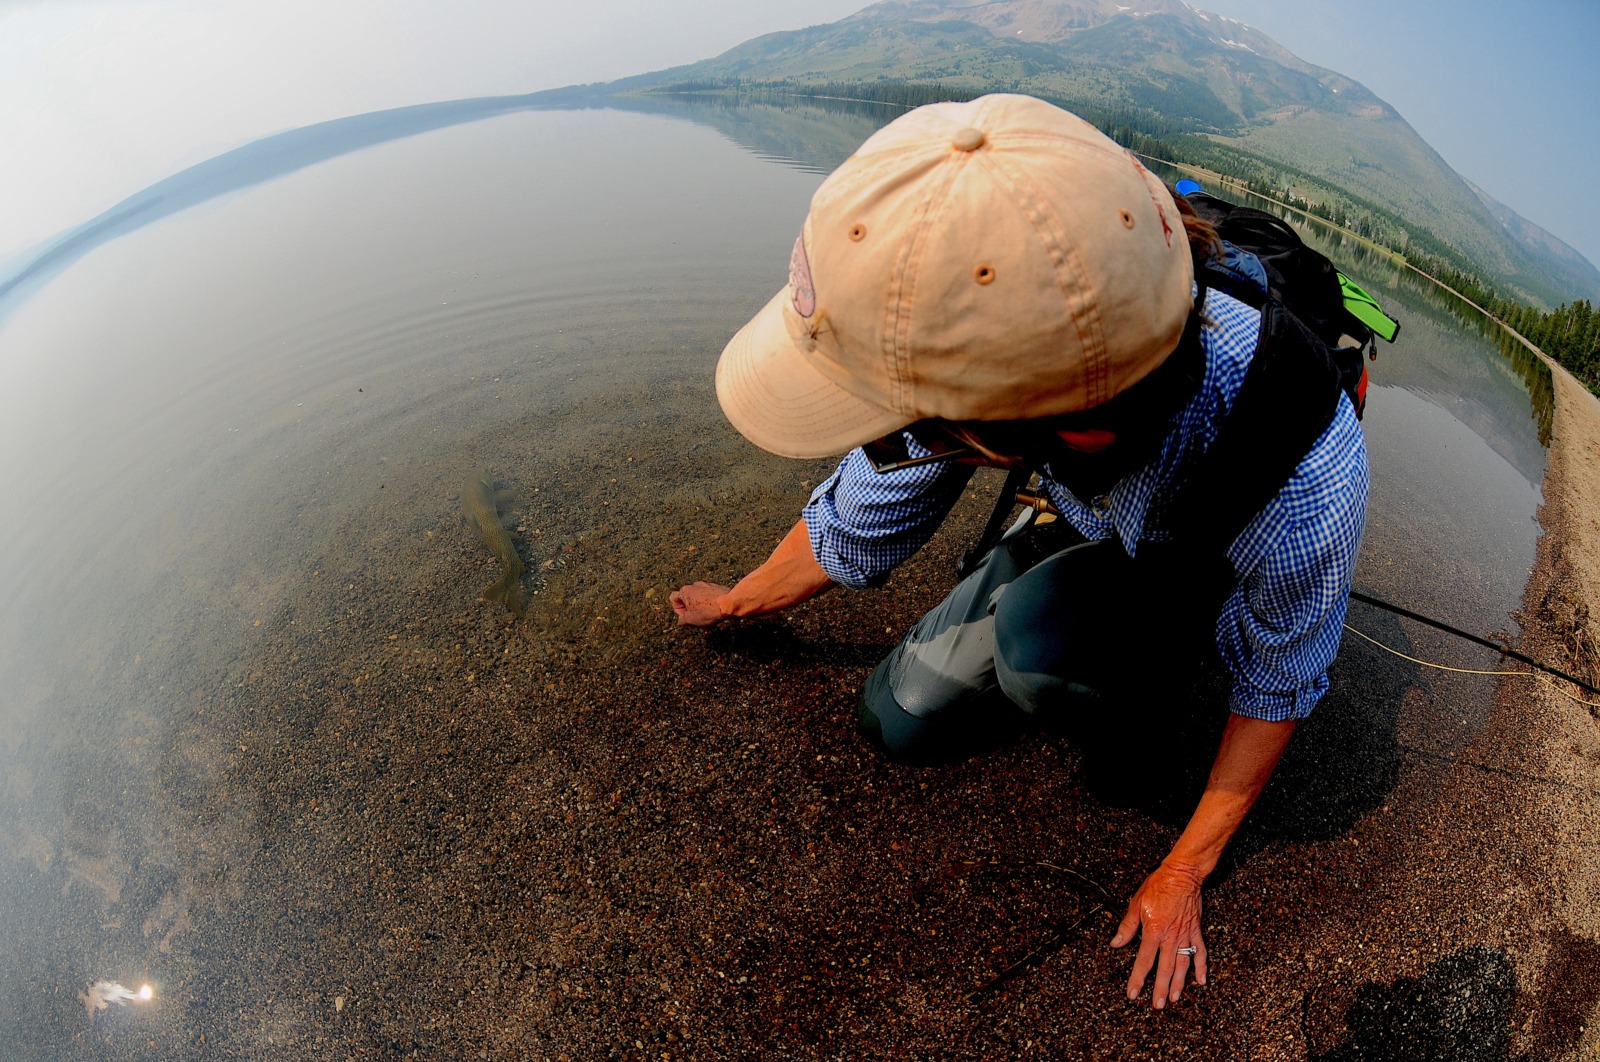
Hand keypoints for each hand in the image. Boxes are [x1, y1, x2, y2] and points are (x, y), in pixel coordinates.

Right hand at [670, 581, 730, 626]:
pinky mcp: (716, 587)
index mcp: (685, 591)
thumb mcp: (690, 620)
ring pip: (698, 596)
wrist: (729, 603)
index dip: (677, 609)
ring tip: (707, 615)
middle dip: (689, 608)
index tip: (685, 615)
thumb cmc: (708, 611)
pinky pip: (709, 595)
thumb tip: (681, 620)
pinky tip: (715, 611)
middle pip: (687, 597)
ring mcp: (706, 585)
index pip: (673, 598)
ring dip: (700, 606)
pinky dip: (709, 602)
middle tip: (696, 617)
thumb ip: (682, 620)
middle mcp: (695, 585)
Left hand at [1110, 861, 1206, 1008]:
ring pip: (1182, 964)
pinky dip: (1201, 966)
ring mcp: (1185, 935)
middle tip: (1158, 1005)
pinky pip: (1200, 952)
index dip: (1137, 979)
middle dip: (1161, 989)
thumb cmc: (1157, 886)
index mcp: (1153, 931)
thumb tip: (1116, 944)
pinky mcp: (1196, 931)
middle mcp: (1170, 937)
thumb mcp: (1136, 903)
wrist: (1182, 875)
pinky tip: (1201, 980)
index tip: (1133, 994)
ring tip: (1175, 998)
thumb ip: (1127, 926)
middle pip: (1165, 969)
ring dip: (1179, 983)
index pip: (1143, 961)